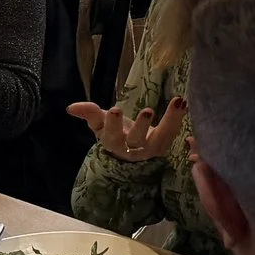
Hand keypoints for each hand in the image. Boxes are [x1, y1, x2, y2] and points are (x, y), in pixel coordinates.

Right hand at [69, 97, 187, 162]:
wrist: (131, 152)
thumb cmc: (115, 133)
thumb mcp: (100, 124)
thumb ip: (90, 114)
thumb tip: (71, 107)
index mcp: (113, 143)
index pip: (111, 136)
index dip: (112, 124)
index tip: (114, 109)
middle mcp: (133, 150)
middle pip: (136, 140)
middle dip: (141, 126)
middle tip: (147, 110)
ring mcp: (151, 150)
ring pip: (161, 137)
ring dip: (170, 120)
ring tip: (178, 102)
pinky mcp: (165, 146)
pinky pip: (173, 133)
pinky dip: (179, 118)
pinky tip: (184, 102)